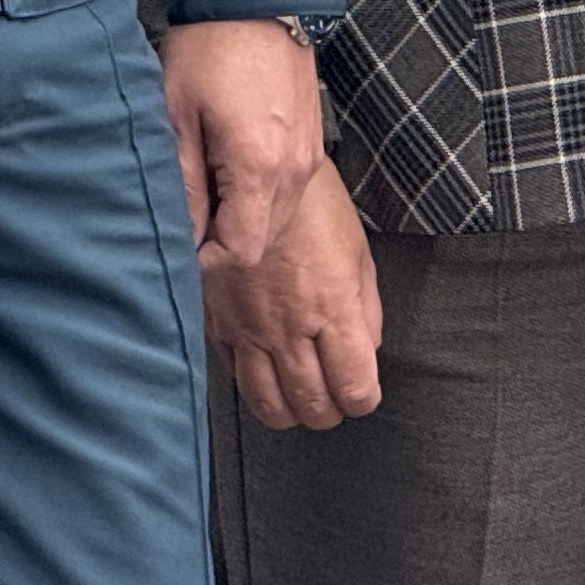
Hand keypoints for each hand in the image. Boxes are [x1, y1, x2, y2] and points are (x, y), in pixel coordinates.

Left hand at [161, 17, 324, 273]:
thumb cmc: (211, 47)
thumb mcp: (178, 116)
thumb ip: (184, 184)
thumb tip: (185, 235)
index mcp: (260, 166)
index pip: (240, 249)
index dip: (206, 258)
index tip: (180, 242)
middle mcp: (294, 168)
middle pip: (262, 240)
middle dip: (224, 240)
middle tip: (188, 214)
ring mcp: (308, 155)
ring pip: (276, 218)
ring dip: (242, 217)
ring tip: (206, 185)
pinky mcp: (311, 140)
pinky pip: (287, 190)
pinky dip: (259, 194)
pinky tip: (230, 166)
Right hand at [204, 155, 383, 429]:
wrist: (250, 174)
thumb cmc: (310, 204)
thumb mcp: (357, 250)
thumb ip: (367, 308)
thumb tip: (367, 351)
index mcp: (333, 307)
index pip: (355, 389)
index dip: (364, 398)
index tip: (362, 390)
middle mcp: (290, 326)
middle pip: (313, 407)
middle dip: (330, 410)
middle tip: (333, 396)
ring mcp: (249, 328)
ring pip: (270, 406)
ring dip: (291, 409)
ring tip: (299, 394)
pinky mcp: (218, 322)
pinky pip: (234, 377)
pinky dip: (253, 384)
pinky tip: (264, 368)